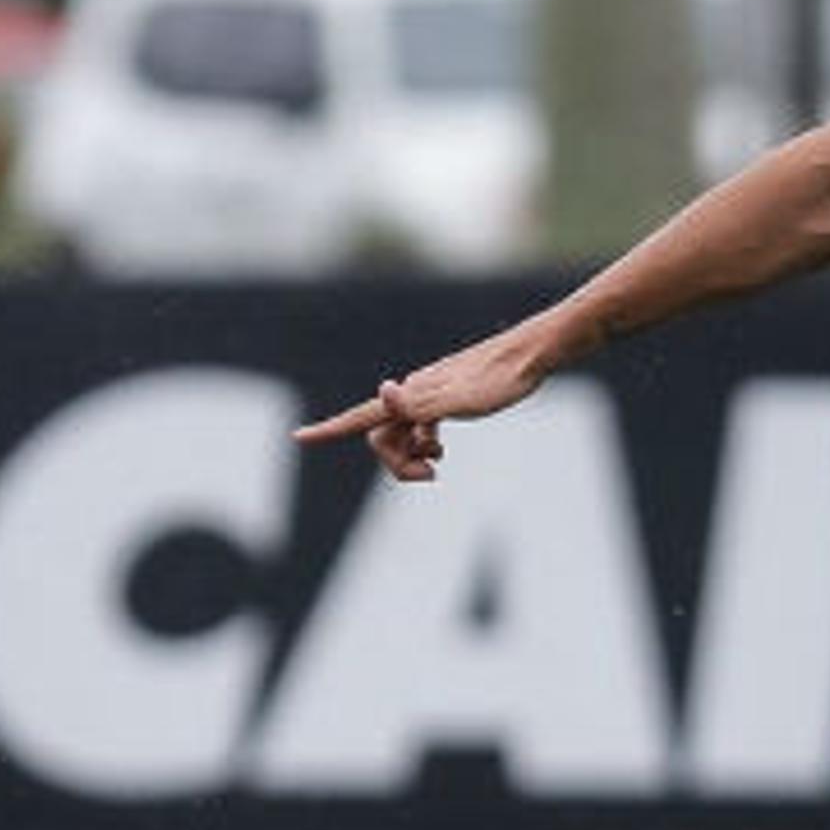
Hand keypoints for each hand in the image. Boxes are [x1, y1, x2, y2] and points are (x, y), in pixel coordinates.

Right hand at [291, 319, 563, 480]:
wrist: (531, 355)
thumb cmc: (501, 379)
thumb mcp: (463, 399)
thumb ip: (421, 402)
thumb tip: (384, 391)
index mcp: (411, 395)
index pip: (362, 416)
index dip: (330, 429)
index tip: (299, 437)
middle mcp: (412, 392)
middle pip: (382, 436)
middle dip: (396, 462)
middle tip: (431, 475)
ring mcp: (429, 395)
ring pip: (402, 433)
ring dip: (411, 456)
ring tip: (437, 463)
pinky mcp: (447, 397)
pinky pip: (420, 426)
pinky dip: (424, 444)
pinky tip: (439, 450)